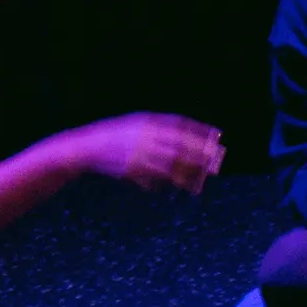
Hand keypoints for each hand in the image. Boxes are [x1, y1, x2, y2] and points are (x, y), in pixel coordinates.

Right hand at [71, 113, 223, 192]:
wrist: (87, 147)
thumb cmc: (116, 136)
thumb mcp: (138, 124)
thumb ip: (160, 129)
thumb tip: (188, 136)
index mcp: (148, 121)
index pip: (180, 123)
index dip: (200, 129)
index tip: (219, 134)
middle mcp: (145, 135)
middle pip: (179, 144)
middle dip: (201, 152)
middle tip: (218, 161)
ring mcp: (139, 151)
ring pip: (171, 163)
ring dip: (189, 172)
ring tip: (204, 180)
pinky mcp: (132, 168)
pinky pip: (157, 176)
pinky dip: (173, 181)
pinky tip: (186, 186)